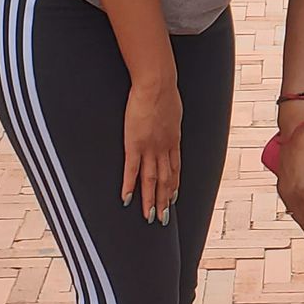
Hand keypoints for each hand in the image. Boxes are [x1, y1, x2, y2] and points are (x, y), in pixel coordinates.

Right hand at [122, 77, 182, 224]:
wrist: (157, 85)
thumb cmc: (165, 92)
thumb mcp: (174, 110)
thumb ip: (170, 120)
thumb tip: (170, 120)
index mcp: (174, 140)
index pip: (176, 169)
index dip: (174, 185)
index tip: (173, 198)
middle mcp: (164, 149)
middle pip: (165, 179)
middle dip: (164, 200)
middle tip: (164, 218)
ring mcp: (150, 148)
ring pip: (151, 180)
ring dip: (150, 200)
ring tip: (149, 217)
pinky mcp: (134, 144)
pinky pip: (131, 170)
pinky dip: (130, 186)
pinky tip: (127, 200)